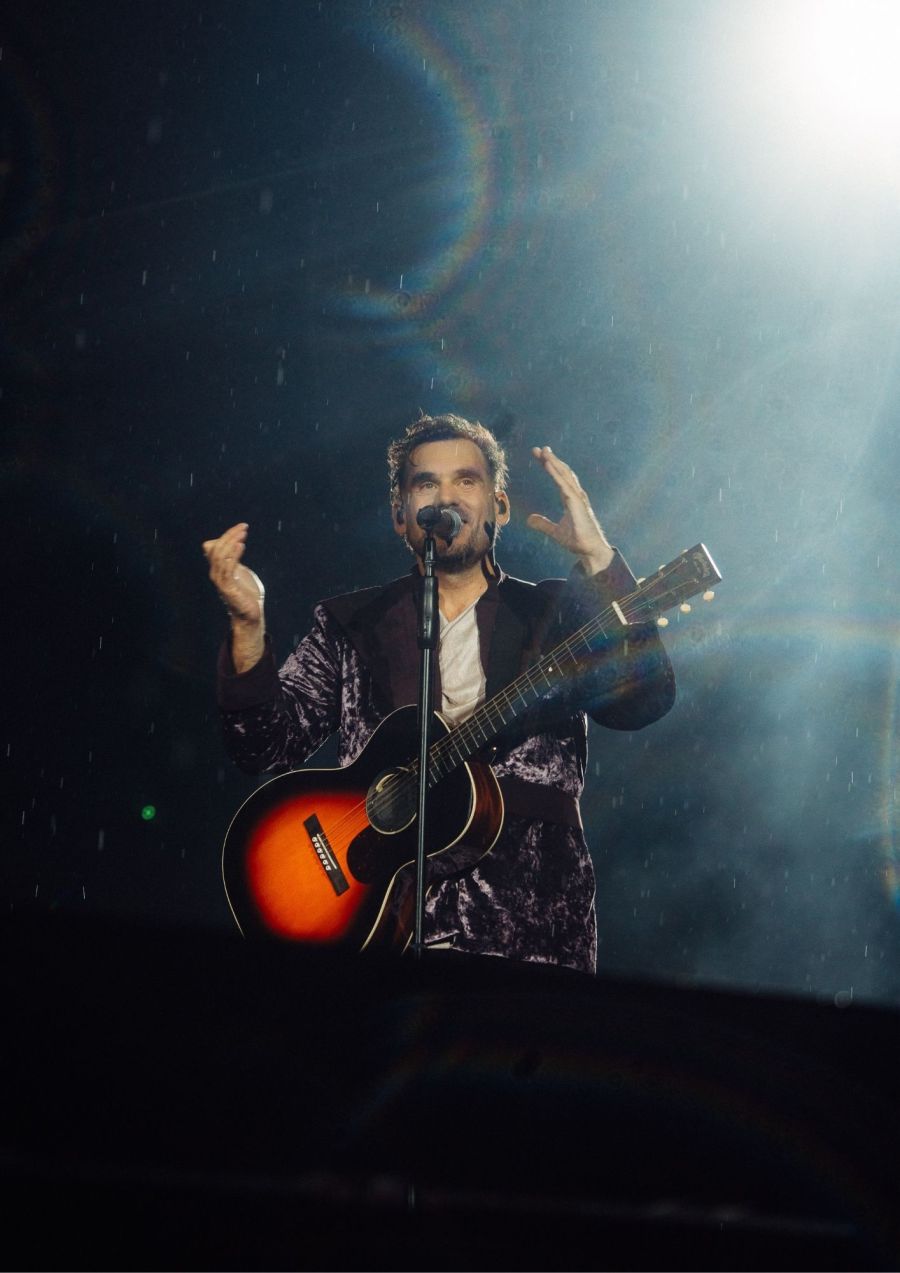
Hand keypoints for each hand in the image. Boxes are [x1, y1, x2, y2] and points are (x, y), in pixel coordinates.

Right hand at [202, 522, 264, 624]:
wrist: (248, 615)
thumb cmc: (245, 594)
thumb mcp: (237, 572)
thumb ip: (232, 560)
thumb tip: (229, 544)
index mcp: (217, 569)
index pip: (216, 546)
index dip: (228, 535)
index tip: (241, 527)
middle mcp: (216, 573)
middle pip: (217, 549)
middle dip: (230, 536)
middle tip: (243, 527)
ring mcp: (220, 581)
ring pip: (221, 557)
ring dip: (232, 543)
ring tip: (243, 534)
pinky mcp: (228, 587)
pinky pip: (228, 568)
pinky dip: (233, 555)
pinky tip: (241, 546)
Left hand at [526, 446, 613, 574]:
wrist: (589, 550)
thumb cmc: (577, 540)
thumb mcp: (555, 532)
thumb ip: (543, 524)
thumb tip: (529, 520)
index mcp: (571, 499)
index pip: (559, 478)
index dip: (550, 466)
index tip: (540, 456)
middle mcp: (575, 495)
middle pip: (562, 472)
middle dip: (550, 459)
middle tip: (538, 449)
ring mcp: (578, 498)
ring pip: (565, 475)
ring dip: (554, 462)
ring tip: (543, 452)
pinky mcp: (577, 504)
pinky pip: (564, 485)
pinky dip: (556, 474)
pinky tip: (548, 464)